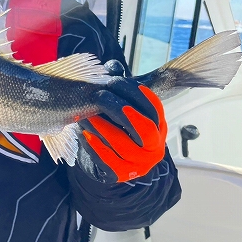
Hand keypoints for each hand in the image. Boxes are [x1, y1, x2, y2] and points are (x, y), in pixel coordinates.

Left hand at [76, 64, 166, 182]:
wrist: (108, 163)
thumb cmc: (115, 129)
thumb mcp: (121, 110)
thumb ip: (119, 90)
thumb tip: (112, 67)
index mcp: (158, 127)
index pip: (153, 107)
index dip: (135, 92)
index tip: (115, 81)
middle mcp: (154, 147)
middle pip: (143, 126)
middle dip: (120, 109)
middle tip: (99, 95)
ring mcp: (139, 164)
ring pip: (122, 143)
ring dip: (100, 125)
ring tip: (84, 114)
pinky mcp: (120, 175)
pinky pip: (106, 159)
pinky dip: (94, 144)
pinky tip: (83, 133)